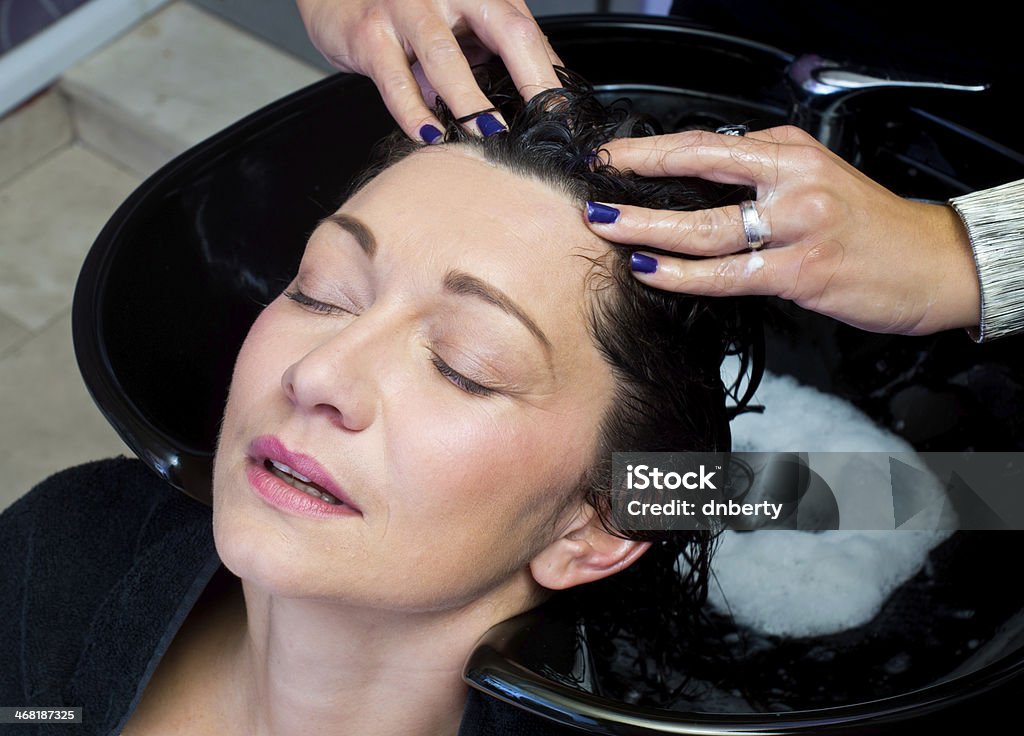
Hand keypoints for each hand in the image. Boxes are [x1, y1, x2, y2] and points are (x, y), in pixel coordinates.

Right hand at [296, 0, 562, 140]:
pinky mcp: (371, 33)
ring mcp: (408, 8)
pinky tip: (430, 135)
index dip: (549, 75)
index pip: (528, 31)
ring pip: (448, 59)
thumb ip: (491, 54)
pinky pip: (397, 81)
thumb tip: (536, 101)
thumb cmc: (406, 11)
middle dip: (532, 84)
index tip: (563, 118)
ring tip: (489, 137)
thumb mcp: (458, 24)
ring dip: (472, 104)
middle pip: (506, 32)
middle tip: (543, 129)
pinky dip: (415, 114)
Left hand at [585, 125, 981, 335]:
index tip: (612, 157)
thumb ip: (763, 179)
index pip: (708, 144)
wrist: (933, 263)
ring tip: (610, 228)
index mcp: (793, 153)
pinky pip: (727, 274)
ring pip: (707, 227)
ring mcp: (798, 225)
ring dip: (650, 229)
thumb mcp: (818, 181)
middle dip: (639, 181)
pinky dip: (683, 275)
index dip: (652, 151)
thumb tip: (698, 188)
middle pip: (700, 172)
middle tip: (596, 191)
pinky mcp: (802, 270)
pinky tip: (653, 271)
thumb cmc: (871, 227)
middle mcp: (793, 181)